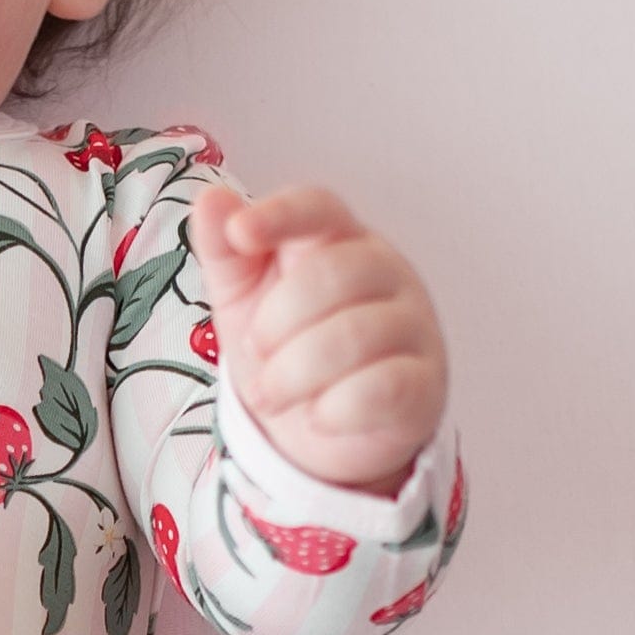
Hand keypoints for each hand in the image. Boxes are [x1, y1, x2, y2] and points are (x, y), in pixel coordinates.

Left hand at [187, 182, 447, 496]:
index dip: (281, 214)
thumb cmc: (288, 349)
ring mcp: (414, 326)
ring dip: (293, 375)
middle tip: (255, 353)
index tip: (240, 233)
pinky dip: (334, 409)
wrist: (322, 433)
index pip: (320, 207)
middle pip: (334, 273)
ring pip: (355, 336)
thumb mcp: (244, 299)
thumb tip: (210, 200)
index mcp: (340, 241)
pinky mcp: (425, 384)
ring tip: (272, 394)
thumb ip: (225, 251)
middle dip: (276, 323)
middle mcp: (387, 273)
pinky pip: (382, 389)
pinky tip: (317, 415)